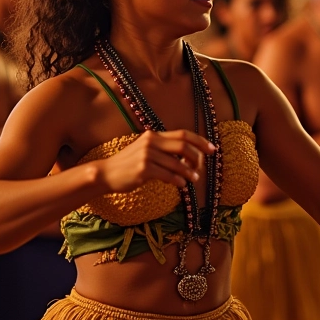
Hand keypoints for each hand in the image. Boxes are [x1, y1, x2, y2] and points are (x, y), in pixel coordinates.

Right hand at [97, 129, 215, 191]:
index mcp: (153, 135)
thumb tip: (187, 157)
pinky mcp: (143, 169)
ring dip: (189, 172)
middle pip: (183, 146)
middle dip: (197, 157)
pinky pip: (168, 175)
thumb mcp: (145, 150)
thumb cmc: (129, 164)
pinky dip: (178, 180)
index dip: (200, 141)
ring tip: (194, 179)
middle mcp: (151, 142)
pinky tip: (182, 185)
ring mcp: (146, 155)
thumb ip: (163, 150)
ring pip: (177, 163)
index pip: (183, 134)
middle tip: (201, 168)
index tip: (212, 149)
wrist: (107, 173)